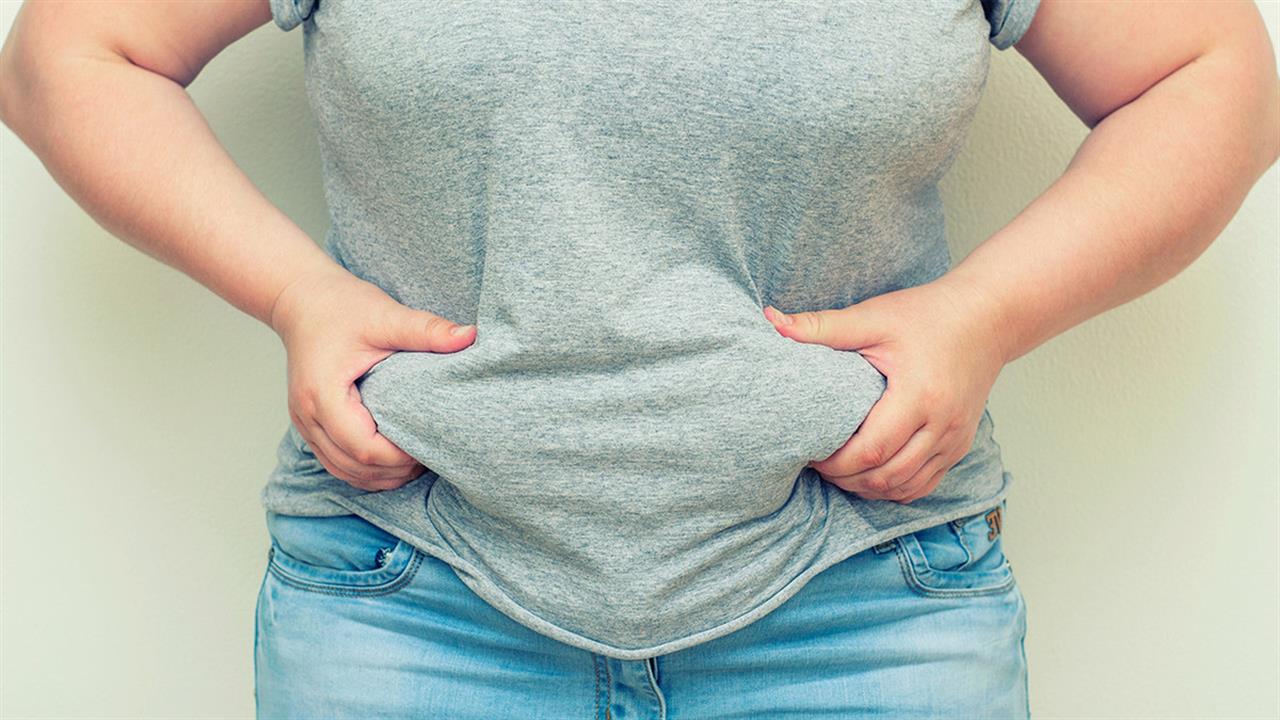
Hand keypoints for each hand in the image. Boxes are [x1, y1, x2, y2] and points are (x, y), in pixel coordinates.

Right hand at [269, 267, 475, 490]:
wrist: (302, 300)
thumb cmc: (340, 306)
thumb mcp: (386, 316)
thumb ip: (426, 330)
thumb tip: (470, 336)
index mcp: (323, 394)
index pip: (363, 447)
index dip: (399, 456)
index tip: (430, 444)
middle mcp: (307, 416)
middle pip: (353, 467)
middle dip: (395, 470)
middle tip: (432, 456)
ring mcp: (304, 424)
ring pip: (343, 471)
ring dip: (380, 476)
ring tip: (417, 461)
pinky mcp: (309, 425)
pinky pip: (336, 462)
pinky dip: (364, 470)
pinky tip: (394, 460)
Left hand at [763, 278, 1006, 503]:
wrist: (988, 317)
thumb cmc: (928, 314)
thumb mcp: (874, 316)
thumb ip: (822, 326)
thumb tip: (771, 322)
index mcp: (920, 396)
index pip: (871, 450)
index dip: (835, 462)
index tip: (809, 453)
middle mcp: (943, 425)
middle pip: (886, 477)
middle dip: (846, 479)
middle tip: (817, 466)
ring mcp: (955, 440)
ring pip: (905, 487)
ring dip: (868, 488)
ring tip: (839, 472)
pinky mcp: (960, 445)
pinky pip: (925, 484)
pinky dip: (895, 488)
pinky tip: (870, 476)